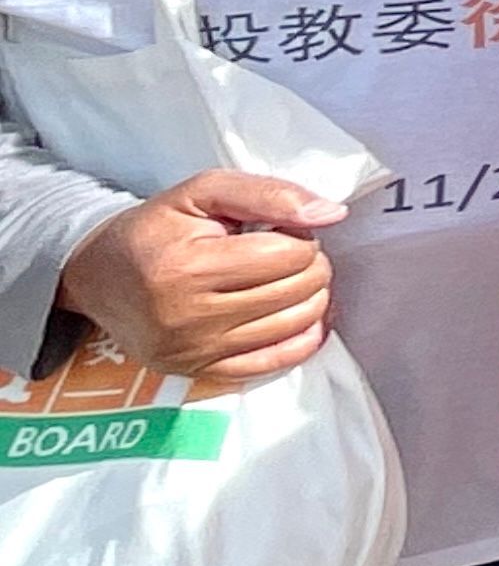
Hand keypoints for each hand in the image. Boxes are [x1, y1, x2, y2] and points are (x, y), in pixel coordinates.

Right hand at [54, 170, 342, 385]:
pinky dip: (303, 336)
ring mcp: (194, 351)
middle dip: (310, 264)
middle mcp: (189, 317)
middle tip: (287, 252)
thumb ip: (270, 194)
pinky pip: (276, 361)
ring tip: (287, 278)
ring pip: (296, 324)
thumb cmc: (155, 229)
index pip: (288, 255)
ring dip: (310, 296)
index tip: (281, 229)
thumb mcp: (202, 192)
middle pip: (297, 290)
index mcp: (188, 267)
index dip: (300, 235)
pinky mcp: (199, 373)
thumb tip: (333, 213)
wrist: (98, 276)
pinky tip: (299, 314)